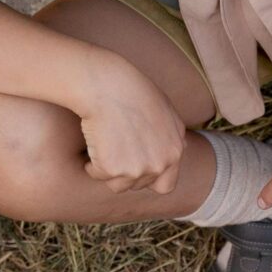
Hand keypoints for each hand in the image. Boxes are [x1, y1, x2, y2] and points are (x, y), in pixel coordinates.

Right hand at [76, 55, 189, 195]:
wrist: (107, 85)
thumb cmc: (134, 91)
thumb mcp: (167, 111)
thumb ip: (174, 136)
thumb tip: (180, 150)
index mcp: (174, 152)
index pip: (165, 186)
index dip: (149, 178)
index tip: (136, 168)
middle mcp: (159, 164)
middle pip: (138, 185)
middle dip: (126, 171)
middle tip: (115, 146)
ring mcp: (136, 169)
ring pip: (118, 185)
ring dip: (108, 170)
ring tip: (104, 144)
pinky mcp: (112, 169)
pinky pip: (97, 174)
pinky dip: (91, 163)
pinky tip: (94, 141)